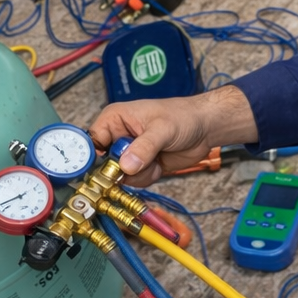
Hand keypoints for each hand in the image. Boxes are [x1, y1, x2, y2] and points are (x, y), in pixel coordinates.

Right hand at [87, 86, 257, 185]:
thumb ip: (143, 147)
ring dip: (138, 174)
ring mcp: (129, 153)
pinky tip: (159, 165)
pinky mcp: (141, 166)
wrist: (205, 128)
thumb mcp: (162, 130)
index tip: (105, 169)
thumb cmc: (183, 116)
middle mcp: (118, 136)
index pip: (92, 142)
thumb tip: (125, 165)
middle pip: (103, 163)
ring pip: (119, 176)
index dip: (94, 158)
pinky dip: (147, 177)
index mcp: (114, 119)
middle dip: (121, 170)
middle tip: (137, 166)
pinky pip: (134, 181)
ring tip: (155, 159)